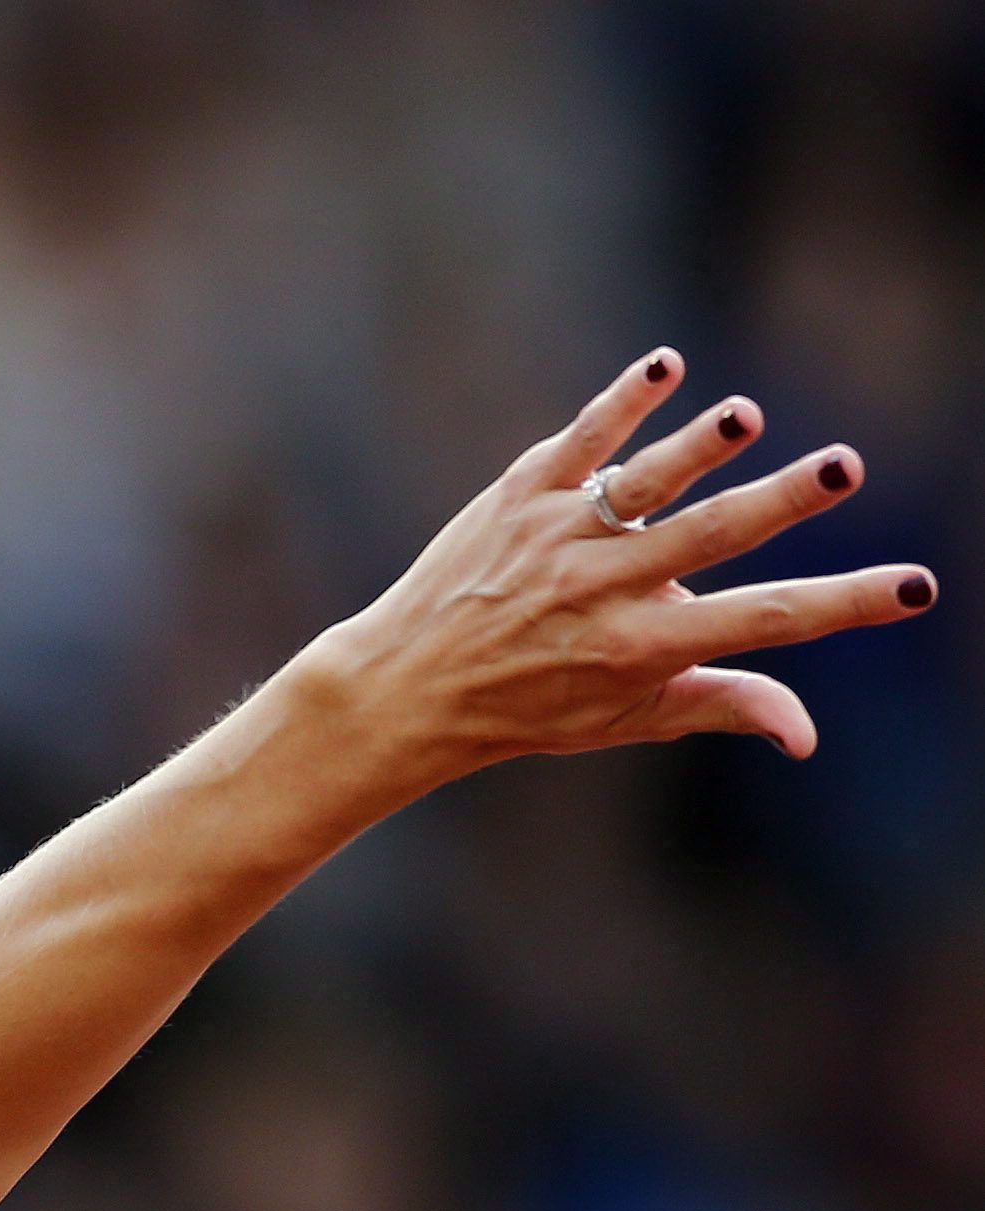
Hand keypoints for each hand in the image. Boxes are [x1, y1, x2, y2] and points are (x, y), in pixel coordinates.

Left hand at [306, 348, 936, 795]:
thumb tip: (808, 734)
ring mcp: (560, 538)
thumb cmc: (529, 705)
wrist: (405, 687)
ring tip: (745, 416)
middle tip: (845, 467)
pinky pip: (577, 442)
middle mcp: (605, 589)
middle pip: (711, 536)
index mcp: (644, 646)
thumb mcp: (626, 718)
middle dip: (782, 502)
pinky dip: (620, 402)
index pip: (764, 620)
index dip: (844, 604)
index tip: (916, 588)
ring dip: (693, 445)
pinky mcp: (519, 496)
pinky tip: (665, 364)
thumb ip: (720, 705)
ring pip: (641, 484)